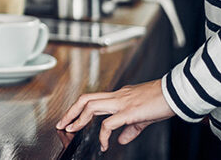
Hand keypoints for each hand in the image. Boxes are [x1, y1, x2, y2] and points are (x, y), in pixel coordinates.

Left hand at [56, 79, 174, 151]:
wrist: (177, 94)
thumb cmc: (162, 102)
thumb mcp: (143, 116)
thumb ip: (130, 128)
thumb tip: (121, 139)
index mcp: (119, 96)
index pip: (92, 99)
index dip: (78, 109)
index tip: (69, 119)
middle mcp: (117, 96)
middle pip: (85, 99)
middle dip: (70, 112)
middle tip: (61, 124)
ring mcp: (121, 103)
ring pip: (91, 106)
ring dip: (78, 119)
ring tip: (71, 130)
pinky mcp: (129, 112)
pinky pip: (109, 123)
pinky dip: (102, 135)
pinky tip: (103, 144)